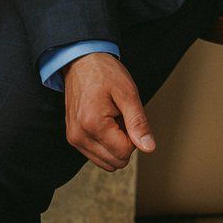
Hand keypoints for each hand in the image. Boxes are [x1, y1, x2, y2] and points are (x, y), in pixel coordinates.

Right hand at [62, 51, 156, 170]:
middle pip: (115, 162)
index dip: (133, 136)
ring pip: (106, 163)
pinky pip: (96, 155)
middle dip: (125, 142)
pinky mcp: (73, 137)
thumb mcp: (127, 92)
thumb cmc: (104, 72)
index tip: (128, 114)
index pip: (124, 152)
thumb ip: (138, 122)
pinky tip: (104, 122)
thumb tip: (149, 148)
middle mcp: (79, 136)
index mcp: (93, 124)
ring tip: (111, 118)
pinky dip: (105, 143)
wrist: (82, 60)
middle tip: (121, 116)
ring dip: (114, 144)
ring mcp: (74, 138)